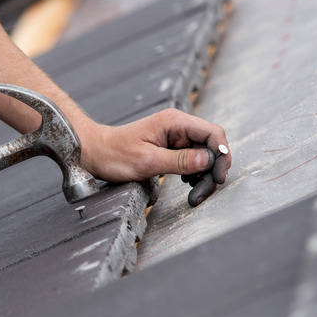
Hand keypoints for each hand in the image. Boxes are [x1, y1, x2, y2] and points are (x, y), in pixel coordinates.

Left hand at [80, 109, 231, 182]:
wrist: (94, 153)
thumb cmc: (114, 154)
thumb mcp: (147, 161)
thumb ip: (180, 160)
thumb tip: (209, 160)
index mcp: (174, 122)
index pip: (213, 133)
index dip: (222, 155)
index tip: (218, 178)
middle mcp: (178, 126)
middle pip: (211, 146)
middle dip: (213, 170)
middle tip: (202, 193)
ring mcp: (175, 137)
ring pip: (204, 155)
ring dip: (204, 175)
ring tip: (194, 194)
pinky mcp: (171, 147)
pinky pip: (193, 159)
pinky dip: (195, 174)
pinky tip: (188, 185)